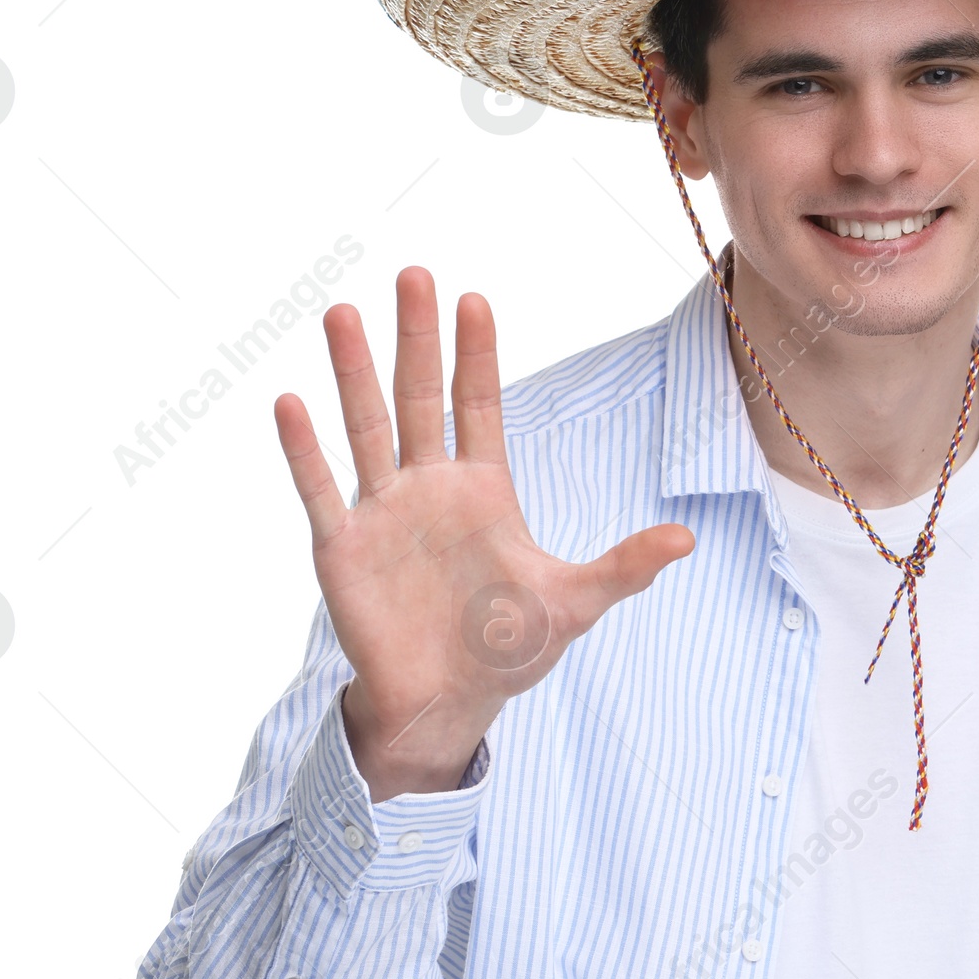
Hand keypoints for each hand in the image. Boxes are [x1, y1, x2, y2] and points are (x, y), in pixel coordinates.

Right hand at [274, 267, 694, 801]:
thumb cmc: (509, 650)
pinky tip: (290, 402)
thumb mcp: (575, 604)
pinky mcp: (343, 548)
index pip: (479, 405)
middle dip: (418, 336)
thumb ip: (625, 567)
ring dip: (353, 372)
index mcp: (484, 489)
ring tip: (341, 313)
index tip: (474, 297)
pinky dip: (305, 449)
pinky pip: (320, 489)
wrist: (446, 705)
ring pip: (366, 427)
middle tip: (413, 273)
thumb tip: (688, 539)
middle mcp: (430, 487)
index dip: (477, 354)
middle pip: (421, 396)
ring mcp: (384, 512)